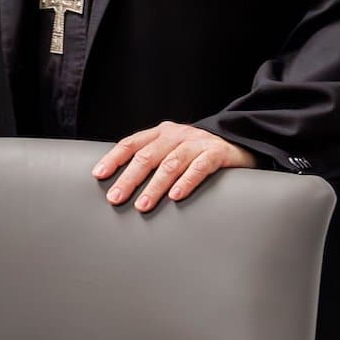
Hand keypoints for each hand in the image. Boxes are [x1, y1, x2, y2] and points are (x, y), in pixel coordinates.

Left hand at [92, 121, 256, 211]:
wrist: (240, 140)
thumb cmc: (198, 151)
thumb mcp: (172, 149)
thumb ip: (153, 159)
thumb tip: (123, 185)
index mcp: (161, 133)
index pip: (131, 144)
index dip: (114, 158)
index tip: (98, 175)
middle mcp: (176, 135)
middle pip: (147, 156)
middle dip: (129, 178)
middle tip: (115, 198)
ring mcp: (197, 142)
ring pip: (170, 164)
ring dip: (155, 186)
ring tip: (142, 205)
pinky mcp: (217, 153)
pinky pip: (199, 167)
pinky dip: (186, 181)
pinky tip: (176, 196)